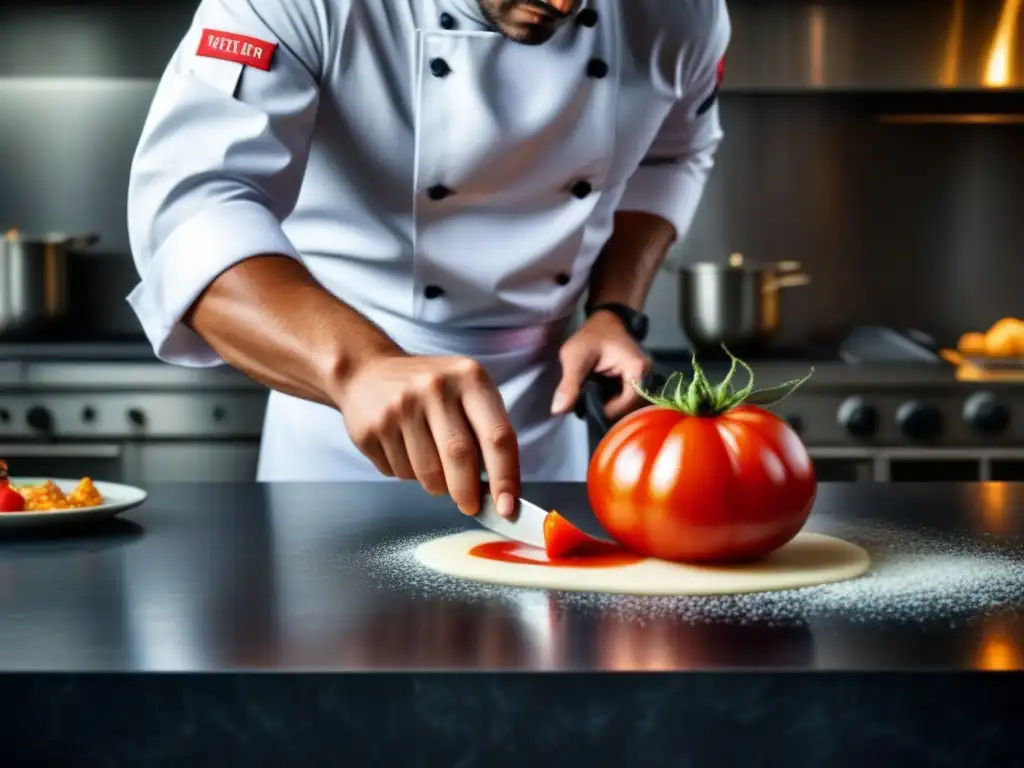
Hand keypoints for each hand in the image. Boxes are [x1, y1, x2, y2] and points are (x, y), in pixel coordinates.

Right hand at [336, 353, 519, 516]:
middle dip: (468, 492)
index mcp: (469, 377)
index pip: (497, 435)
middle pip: (460, 456)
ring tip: (432, 466)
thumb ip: (487, 433)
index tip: (507, 508)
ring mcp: (401, 407)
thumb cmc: (431, 391)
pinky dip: (409, 475)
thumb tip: (501, 492)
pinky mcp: (373, 428)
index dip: (505, 477)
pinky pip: (399, 473)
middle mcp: (435, 388)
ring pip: (429, 473)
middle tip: (470, 505)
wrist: (367, 373)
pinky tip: (404, 450)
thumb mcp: (467, 392)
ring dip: (437, 485)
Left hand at [551, 311, 649, 420]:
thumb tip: (558, 410)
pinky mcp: (636, 381)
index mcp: (637, 369)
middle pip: (627, 406)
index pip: (625, 404)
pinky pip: (624, 397)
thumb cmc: (591, 335)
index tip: (585, 410)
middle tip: (583, 407)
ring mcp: (643, 379)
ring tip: (588, 401)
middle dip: (605, 409)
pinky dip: (609, 400)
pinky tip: (596, 396)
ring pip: (625, 404)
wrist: (605, 321)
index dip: (605, 411)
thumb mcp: (575, 357)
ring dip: (607, 405)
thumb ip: (569, 384)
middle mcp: (646, 376)